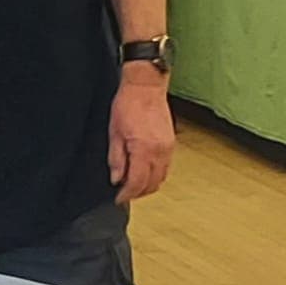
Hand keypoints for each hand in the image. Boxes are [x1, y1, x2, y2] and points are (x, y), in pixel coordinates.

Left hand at [108, 73, 174, 204]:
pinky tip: (144, 171)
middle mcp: (159, 152)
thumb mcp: (114, 132)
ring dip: (148, 185)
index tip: (118, 198)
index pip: (137, 183)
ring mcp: (168, 148)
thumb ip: (116, 159)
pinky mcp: (171, 143)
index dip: (127, 194)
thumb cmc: (128, 104)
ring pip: (161, 178)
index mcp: (143, 150)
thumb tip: (116, 179)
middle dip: (138, 193)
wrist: (146, 86)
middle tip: (124, 193)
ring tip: (132, 184)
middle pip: (152, 184)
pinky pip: (166, 167)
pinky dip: (155, 174)